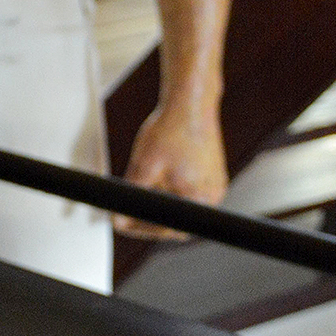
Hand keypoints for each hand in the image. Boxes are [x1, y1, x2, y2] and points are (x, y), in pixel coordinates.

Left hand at [114, 102, 227, 240]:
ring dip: (163, 207)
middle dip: (151, 220)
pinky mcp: (216, 178)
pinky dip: (175, 194)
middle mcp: (213, 197)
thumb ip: (131, 198)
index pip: (165, 230)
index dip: (140, 229)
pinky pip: (193, 197)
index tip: (124, 222)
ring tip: (145, 190)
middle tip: (129, 211)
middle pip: (176, 225)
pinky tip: (162, 179)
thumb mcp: (142, 167)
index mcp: (198, 199)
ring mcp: (217, 187)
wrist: (191, 104)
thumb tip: (118, 222)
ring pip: (184, 210)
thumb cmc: (169, 131)